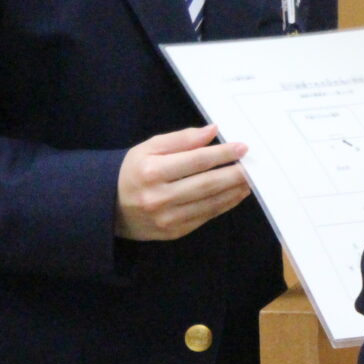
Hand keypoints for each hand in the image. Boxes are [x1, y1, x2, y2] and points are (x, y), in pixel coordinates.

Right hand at [116, 125, 251, 240]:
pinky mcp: (174, 232)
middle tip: (253, 166)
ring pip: (210, 203)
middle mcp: (160, 197)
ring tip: (250, 180)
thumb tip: (212, 130)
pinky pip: (206, 217)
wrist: (110, 206)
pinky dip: (224, 205)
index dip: (223, 153)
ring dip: (234, 191)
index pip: (197, 160)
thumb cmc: (133, 171)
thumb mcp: (150, 147)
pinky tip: (235, 194)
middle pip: (207, 184)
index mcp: (152, 171)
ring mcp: (167, 218)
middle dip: (235, 174)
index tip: (242, 147)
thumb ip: (182, 139)